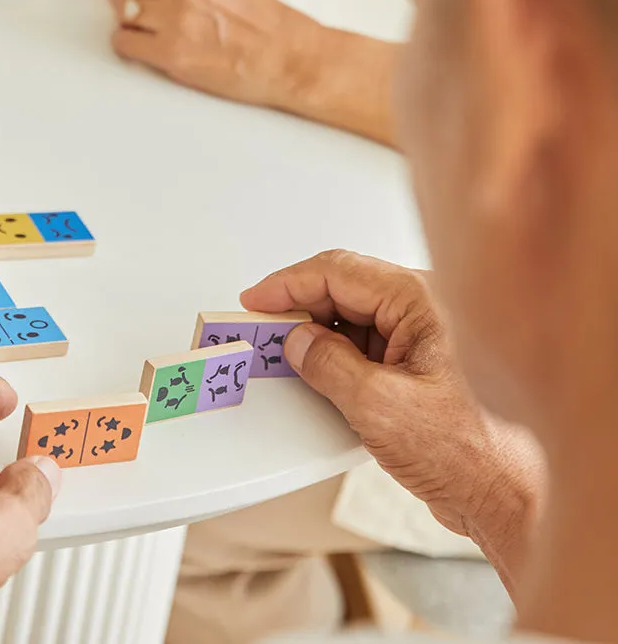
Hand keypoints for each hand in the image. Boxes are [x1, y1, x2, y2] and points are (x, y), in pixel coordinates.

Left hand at [107, 0, 322, 107]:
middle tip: (133, 3)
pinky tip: (144, 47)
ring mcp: (174, 19)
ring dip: (125, 18)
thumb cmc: (259, 21)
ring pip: (119, 8)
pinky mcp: (170, 53)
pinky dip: (127, 45)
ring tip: (142, 27)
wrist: (285, 56)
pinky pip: (122, 41)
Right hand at [243, 251, 543, 591]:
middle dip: (298, 309)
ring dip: (316, 335)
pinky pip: (367, 346)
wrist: (515, 500)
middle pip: (343, 290)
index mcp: (422, 300)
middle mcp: (426, 310)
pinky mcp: (420, 365)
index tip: (255, 299)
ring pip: (353, 318)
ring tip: (282, 354)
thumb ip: (328, 366)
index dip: (287, 284)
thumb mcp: (380, 406)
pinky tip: (317, 375)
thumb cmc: (475, 452)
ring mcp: (424, 337)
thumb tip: (298, 342)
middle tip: (260, 328)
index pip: (338, 271)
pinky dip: (336, 356)